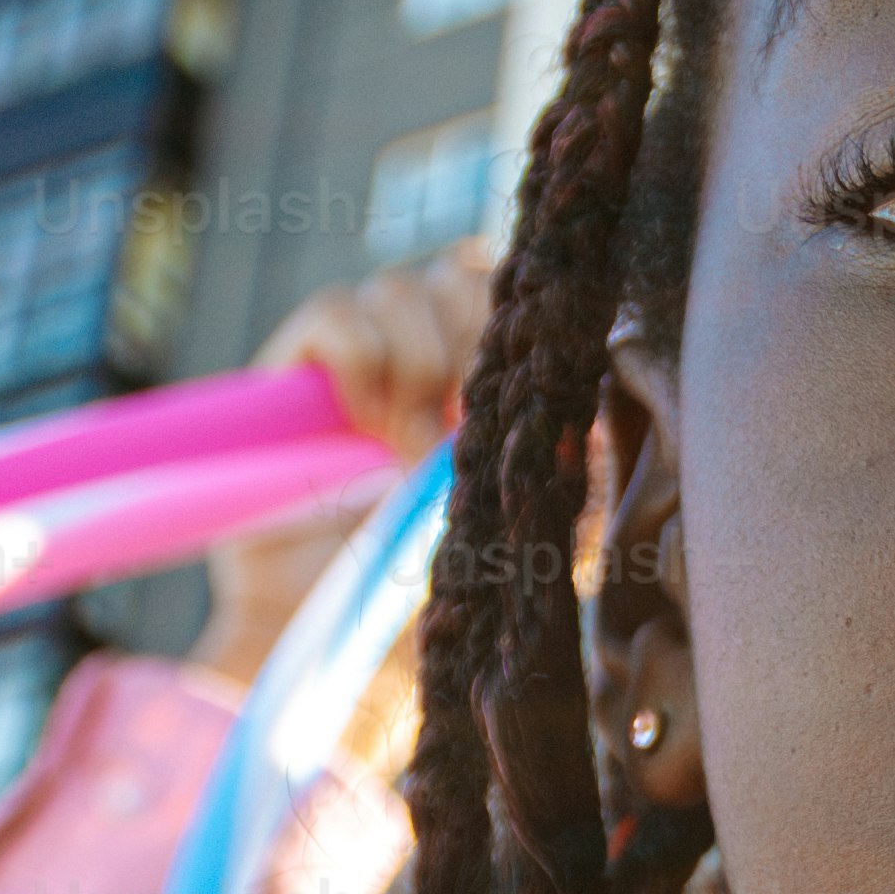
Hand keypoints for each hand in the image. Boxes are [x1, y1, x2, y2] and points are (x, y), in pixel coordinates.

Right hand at [191, 239, 504, 686]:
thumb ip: (546, 462)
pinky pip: (338, 313)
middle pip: (463, 274)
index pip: (515, 298)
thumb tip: (594, 424)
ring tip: (405, 447)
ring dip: (416, 369)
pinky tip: (364, 421)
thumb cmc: (422, 573)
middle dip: (471, 346)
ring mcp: (363, 341)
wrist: (323, 619)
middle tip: (460, 432)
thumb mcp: (502, 513)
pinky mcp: (301, 356)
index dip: (525, 330)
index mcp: (480, 370)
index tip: (523, 404)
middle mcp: (424, 340)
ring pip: (404, 289)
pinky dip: (359, 363)